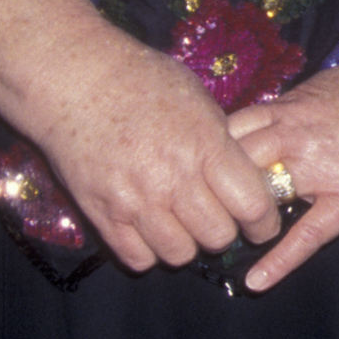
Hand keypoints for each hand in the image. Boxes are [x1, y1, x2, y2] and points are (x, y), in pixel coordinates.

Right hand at [23, 31, 282, 273]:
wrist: (74, 79)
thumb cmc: (141, 80)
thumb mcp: (198, 101)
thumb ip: (222, 144)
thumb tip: (246, 175)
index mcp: (205, 147)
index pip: (252, 206)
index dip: (264, 221)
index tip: (260, 222)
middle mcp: (172, 179)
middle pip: (218, 237)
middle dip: (225, 231)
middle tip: (216, 217)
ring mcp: (135, 201)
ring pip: (180, 255)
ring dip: (186, 243)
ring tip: (180, 222)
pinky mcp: (102, 214)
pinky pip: (138, 259)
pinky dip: (148, 250)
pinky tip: (149, 227)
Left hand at [224, 42, 338, 291]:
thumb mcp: (329, 86)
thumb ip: (294, 108)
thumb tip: (271, 118)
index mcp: (289, 109)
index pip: (229, 133)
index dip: (207, 155)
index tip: (195, 171)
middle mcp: (296, 138)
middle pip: (232, 166)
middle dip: (213, 189)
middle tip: (200, 213)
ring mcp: (322, 171)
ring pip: (262, 197)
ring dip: (241, 220)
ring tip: (223, 242)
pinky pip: (307, 235)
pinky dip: (279, 260)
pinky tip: (255, 282)